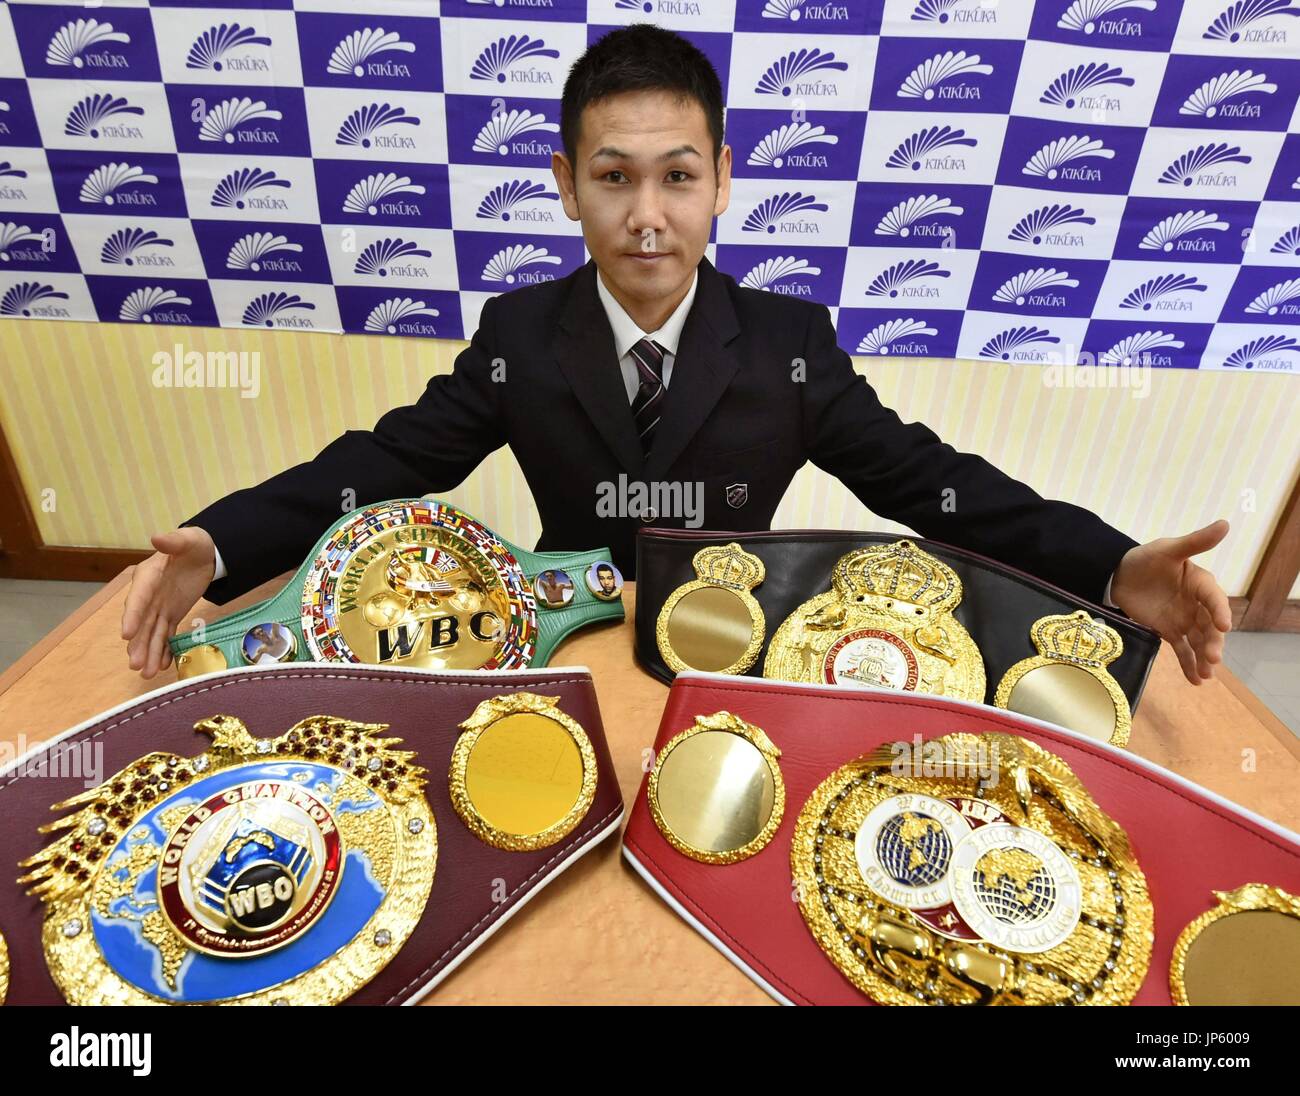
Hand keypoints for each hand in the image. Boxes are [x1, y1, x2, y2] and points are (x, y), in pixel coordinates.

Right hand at [120, 527, 217, 678]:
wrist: (204, 553)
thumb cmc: (193, 544)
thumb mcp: (188, 539)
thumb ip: (173, 541)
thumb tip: (156, 538)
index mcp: (148, 576)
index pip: (138, 598)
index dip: (132, 616)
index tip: (126, 635)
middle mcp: (149, 595)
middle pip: (141, 622)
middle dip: (138, 644)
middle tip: (136, 665)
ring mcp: (159, 606)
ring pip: (152, 633)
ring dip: (149, 652)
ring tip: (147, 673)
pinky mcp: (171, 614)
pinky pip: (166, 634)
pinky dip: (164, 649)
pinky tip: (163, 665)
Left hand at [1110, 519, 1231, 685]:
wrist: (1118, 574)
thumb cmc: (1145, 558)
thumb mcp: (1168, 549)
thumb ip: (1195, 542)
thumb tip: (1225, 524)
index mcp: (1200, 583)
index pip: (1213, 599)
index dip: (1219, 611)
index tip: (1224, 626)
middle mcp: (1196, 604)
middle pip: (1209, 626)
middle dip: (1213, 642)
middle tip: (1213, 658)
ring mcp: (1184, 619)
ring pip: (1198, 641)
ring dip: (1204, 658)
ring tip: (1206, 675)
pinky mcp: (1169, 631)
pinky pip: (1182, 650)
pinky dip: (1188, 664)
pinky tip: (1195, 680)